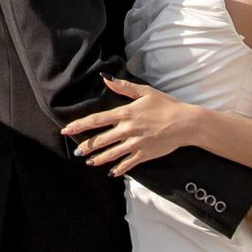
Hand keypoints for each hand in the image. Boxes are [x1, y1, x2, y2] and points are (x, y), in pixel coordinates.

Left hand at [60, 75, 200, 175]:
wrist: (185, 123)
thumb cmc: (166, 105)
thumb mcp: (145, 92)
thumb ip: (124, 87)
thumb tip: (106, 79)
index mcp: (125, 113)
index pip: (97, 120)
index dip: (80, 125)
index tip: (66, 129)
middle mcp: (127, 129)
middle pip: (101, 140)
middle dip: (87, 147)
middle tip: (78, 152)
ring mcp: (135, 143)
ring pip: (112, 153)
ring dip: (99, 159)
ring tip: (90, 162)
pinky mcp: (144, 154)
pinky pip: (128, 164)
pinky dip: (119, 169)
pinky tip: (112, 172)